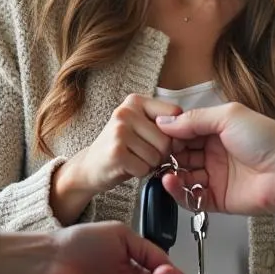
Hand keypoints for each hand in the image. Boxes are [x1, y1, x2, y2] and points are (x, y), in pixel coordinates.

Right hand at [64, 94, 183, 192]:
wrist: (90, 166)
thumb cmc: (123, 147)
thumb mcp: (141, 126)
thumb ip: (163, 125)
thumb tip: (184, 138)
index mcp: (136, 101)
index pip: (175, 113)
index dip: (176, 133)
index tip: (162, 140)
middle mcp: (125, 112)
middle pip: (167, 139)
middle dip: (161, 153)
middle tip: (143, 153)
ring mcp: (119, 131)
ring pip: (157, 156)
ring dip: (150, 164)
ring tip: (134, 159)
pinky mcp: (115, 152)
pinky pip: (145, 168)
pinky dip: (140, 173)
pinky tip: (127, 167)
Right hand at [154, 102, 274, 215]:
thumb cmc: (267, 139)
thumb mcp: (228, 116)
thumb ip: (194, 119)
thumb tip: (166, 122)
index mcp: (217, 131)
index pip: (185, 132)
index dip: (170, 134)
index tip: (156, 135)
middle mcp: (215, 153)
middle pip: (181, 155)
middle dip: (166, 155)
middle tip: (155, 154)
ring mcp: (215, 177)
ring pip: (182, 176)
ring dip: (169, 172)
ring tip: (161, 170)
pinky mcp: (217, 199)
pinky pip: (191, 197)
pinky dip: (177, 191)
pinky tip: (170, 182)